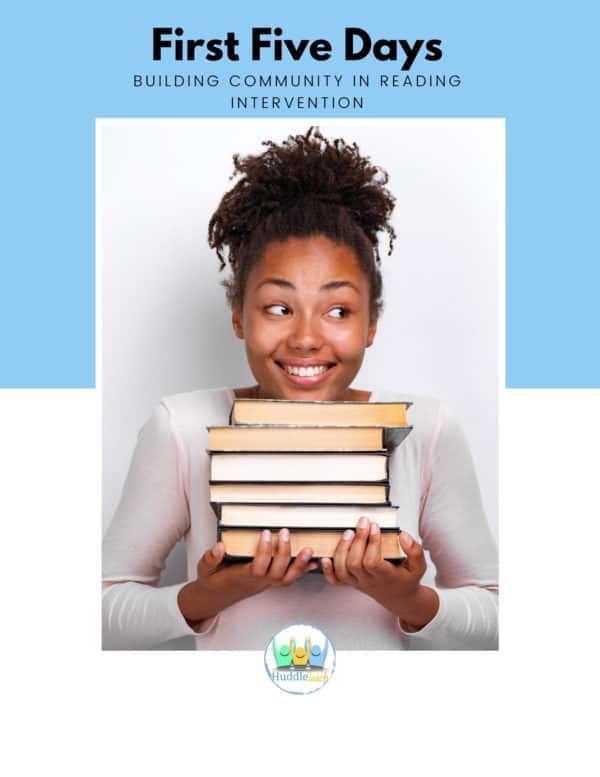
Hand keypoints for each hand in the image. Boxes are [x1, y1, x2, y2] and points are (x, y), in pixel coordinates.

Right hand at [178, 528, 317, 628]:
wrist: (218, 596)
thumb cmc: (213, 579)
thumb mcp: (204, 569)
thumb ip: (210, 559)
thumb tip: (219, 547)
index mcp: (242, 577)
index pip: (257, 568)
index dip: (264, 552)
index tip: (266, 532)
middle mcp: (258, 582)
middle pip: (277, 573)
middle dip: (284, 553)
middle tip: (286, 532)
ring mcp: (266, 583)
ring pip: (287, 579)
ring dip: (299, 564)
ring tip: (309, 548)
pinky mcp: (271, 581)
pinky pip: (289, 579)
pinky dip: (302, 570)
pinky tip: (313, 561)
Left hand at [321, 517, 438, 630]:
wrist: (400, 598)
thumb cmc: (407, 579)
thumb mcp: (418, 566)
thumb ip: (414, 551)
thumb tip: (403, 535)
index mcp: (385, 577)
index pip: (372, 562)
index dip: (372, 543)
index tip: (375, 526)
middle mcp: (369, 581)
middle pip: (355, 563)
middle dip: (357, 541)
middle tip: (363, 522)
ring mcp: (358, 583)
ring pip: (343, 570)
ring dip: (342, 549)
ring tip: (349, 532)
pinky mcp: (351, 583)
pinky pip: (335, 581)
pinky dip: (328, 570)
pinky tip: (326, 557)